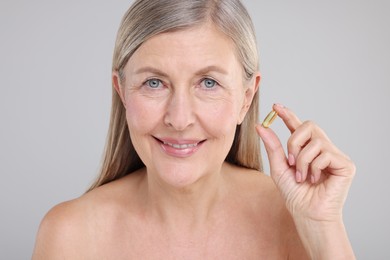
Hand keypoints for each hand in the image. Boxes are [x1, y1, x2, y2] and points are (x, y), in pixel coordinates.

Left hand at [256, 104, 355, 222]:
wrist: (307, 214)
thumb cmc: (295, 194)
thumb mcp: (278, 167)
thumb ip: (272, 146)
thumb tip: (260, 126)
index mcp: (307, 149)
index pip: (298, 126)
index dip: (288, 115)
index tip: (275, 106)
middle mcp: (322, 148)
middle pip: (309, 126)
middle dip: (294, 142)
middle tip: (290, 161)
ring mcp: (335, 155)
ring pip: (315, 141)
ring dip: (302, 160)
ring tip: (302, 176)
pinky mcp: (346, 164)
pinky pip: (325, 153)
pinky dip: (313, 167)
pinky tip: (315, 180)